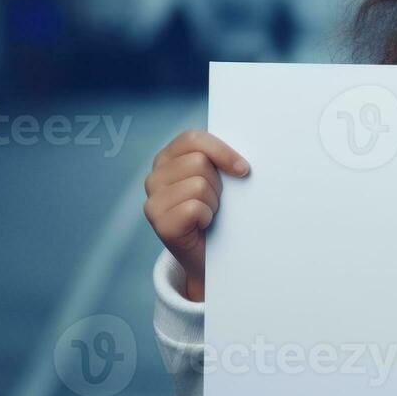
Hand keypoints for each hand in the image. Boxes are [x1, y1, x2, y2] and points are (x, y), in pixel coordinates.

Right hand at [144, 130, 250, 302]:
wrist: (211, 256)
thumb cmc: (219, 213)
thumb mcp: (218, 180)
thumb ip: (220, 161)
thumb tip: (242, 159)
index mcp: (168, 159)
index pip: (193, 138)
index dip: (222, 151)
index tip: (243, 168)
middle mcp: (154, 177)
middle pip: (200, 161)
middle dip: (218, 182)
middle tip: (216, 201)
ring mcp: (152, 201)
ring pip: (199, 184)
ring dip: (214, 201)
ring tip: (209, 213)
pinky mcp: (159, 223)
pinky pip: (194, 208)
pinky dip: (207, 217)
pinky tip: (203, 225)